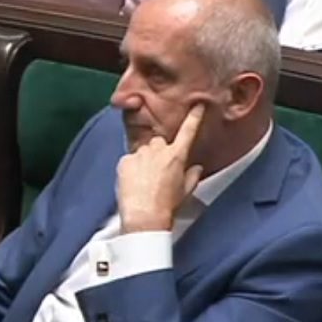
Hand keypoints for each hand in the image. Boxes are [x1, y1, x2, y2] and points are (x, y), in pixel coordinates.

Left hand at [117, 104, 205, 232]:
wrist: (144, 216)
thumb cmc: (168, 206)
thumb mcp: (186, 191)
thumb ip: (192, 175)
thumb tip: (196, 167)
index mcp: (176, 156)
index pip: (188, 132)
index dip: (194, 118)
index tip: (197, 105)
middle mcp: (157, 151)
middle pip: (159, 142)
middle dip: (159, 151)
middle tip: (158, 170)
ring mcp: (139, 154)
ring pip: (143, 151)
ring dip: (144, 160)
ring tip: (145, 180)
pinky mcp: (124, 160)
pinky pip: (129, 160)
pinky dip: (131, 168)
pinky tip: (134, 183)